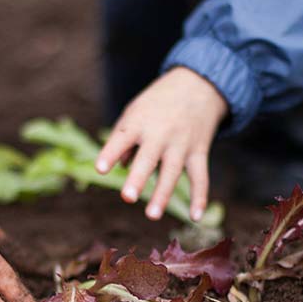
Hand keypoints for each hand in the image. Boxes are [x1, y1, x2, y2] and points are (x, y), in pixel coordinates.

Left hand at [95, 66, 227, 220]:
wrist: (198, 84)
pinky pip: (201, 177)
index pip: (122, 138)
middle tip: (127, 197)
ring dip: (163, 194)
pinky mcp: (199, 152)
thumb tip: (120, 167)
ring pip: (173, 172)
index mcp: (139, 121)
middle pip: (148, 158)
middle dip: (138, 178)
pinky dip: (200, 197)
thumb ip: (123, 138)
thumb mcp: (135, 111)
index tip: (101, 169)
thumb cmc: (157, 103)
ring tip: (151, 215)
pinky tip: (195, 217)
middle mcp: (161, 133)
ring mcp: (182, 144)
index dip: (111, 153)